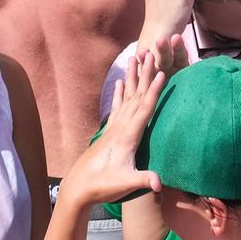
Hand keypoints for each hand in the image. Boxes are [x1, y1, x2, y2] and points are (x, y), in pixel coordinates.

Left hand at [57, 51, 165, 207]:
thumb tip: (159, 183)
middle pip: (136, 95)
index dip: (153, 90)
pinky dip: (119, 92)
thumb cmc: (103, 185)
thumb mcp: (125, 184)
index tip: (162, 72)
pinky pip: (117, 106)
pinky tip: (119, 82)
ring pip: (126, 96)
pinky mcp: (109, 132)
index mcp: (127, 135)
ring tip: (135, 57)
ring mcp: (113, 128)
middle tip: (151, 52)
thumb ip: (142, 180)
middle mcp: (120, 126)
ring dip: (132, 77)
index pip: (143, 108)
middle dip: (145, 74)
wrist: (78, 187)